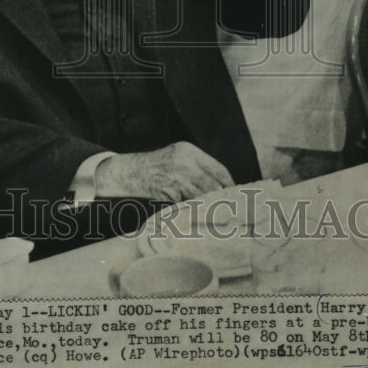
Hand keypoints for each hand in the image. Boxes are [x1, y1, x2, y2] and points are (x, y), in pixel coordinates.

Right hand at [94, 142, 233, 201]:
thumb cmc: (158, 166)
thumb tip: (223, 186)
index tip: (237, 195)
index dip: (230, 184)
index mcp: (189, 151)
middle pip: (213, 185)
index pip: (219, 169)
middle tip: (231, 209)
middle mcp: (184, 162)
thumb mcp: (178, 157)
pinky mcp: (169, 193)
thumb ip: (198, 167)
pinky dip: (194, 211)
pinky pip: (187, 205)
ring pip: (202, 197)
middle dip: (222, 198)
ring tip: (217, 215)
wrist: (131, 172)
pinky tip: (198, 216)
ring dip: (209, 207)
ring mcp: (176, 178)